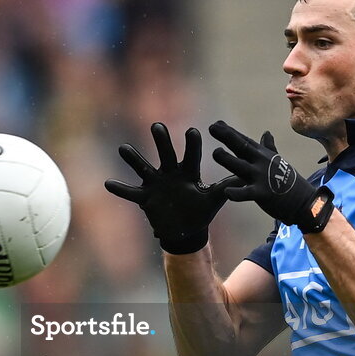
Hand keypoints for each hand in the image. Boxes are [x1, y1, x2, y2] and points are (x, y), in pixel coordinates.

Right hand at [105, 122, 237, 253]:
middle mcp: (170, 173)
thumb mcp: (215, 199)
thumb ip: (227, 187)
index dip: (191, 144)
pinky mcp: (145, 198)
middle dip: (161, 141)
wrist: (185, 231)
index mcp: (188, 172)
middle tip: (157, 125)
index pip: (191, 155)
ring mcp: (156, 184)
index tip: (192, 130)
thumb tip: (246, 177)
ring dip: (134, 159)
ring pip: (143, 168)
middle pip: (165, 154)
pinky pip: (130, 192)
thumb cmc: (200, 212)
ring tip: (123, 148)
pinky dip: (120, 188)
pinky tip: (108, 182)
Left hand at [208, 121, 333, 233]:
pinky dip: (238, 193)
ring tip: (215, 152)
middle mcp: (260, 162)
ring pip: (241, 167)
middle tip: (212, 127)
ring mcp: (261, 177)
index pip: (243, 140)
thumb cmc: (288, 181)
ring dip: (228, 159)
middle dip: (227, 136)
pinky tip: (227, 192)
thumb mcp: (277, 161)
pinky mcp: (262, 194)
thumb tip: (266, 133)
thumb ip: (268, 148)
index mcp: (262, 155)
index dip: (229, 131)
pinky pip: (247, 193)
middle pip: (241, 147)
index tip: (216, 123)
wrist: (304, 201)